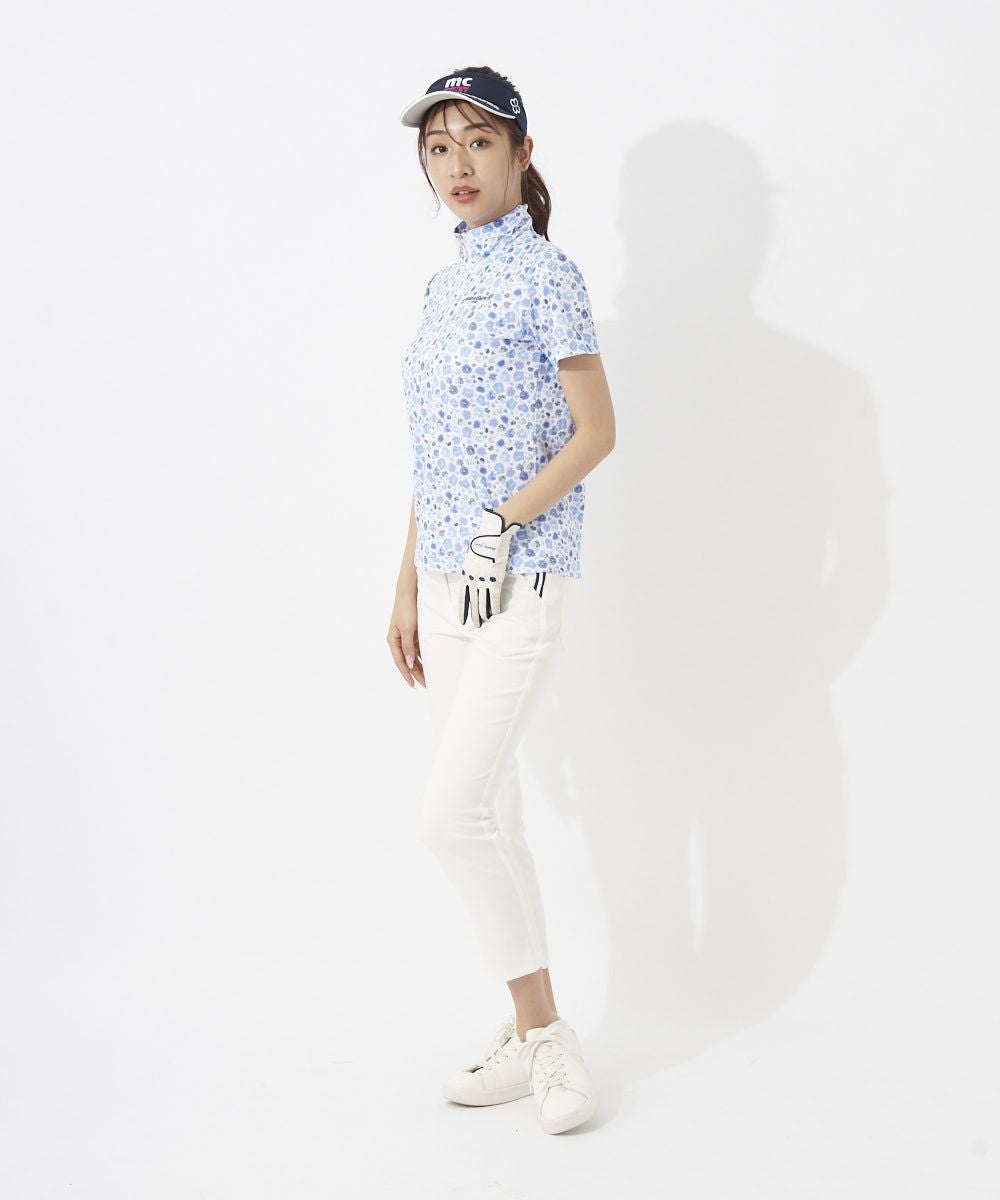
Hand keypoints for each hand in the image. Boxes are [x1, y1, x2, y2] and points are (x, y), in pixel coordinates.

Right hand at [387, 587, 424, 687]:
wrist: (409, 592)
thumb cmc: (405, 608)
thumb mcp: (407, 629)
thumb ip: (408, 647)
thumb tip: (408, 663)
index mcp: (393, 640)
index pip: (400, 662)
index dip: (406, 674)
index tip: (413, 684)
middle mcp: (399, 640)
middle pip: (407, 661)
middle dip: (415, 673)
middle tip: (425, 684)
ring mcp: (407, 637)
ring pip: (413, 656)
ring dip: (420, 666)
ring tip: (428, 677)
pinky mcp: (414, 633)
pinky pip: (418, 648)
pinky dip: (423, 656)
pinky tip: (429, 663)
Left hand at [457, 507, 522, 627]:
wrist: (492, 535)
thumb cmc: (481, 542)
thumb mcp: (470, 556)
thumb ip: (470, 568)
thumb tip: (471, 575)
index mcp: (466, 574)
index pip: (462, 596)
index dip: (462, 609)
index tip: (461, 619)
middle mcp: (473, 579)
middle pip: (472, 602)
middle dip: (473, 615)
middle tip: (474, 626)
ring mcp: (484, 580)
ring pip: (483, 602)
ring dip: (483, 614)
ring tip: (483, 623)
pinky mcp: (496, 578)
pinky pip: (495, 596)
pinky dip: (495, 606)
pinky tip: (495, 614)